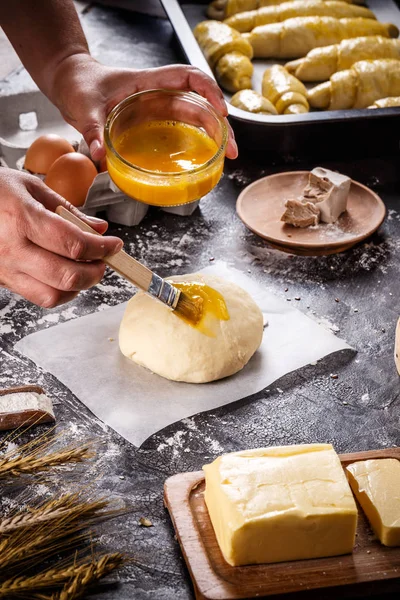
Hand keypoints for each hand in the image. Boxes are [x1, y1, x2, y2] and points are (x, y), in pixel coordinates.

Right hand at [0, 169, 122, 307]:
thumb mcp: (30, 187)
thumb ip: (68, 210)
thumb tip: (99, 228)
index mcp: (22, 219)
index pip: (74, 244)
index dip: (102, 248)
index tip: (115, 245)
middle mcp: (13, 249)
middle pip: (67, 276)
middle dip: (96, 272)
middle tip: (104, 260)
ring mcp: (6, 269)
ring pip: (53, 295)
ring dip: (79, 286)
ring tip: (86, 269)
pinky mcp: (3, 280)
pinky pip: (38, 297)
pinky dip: (60, 291)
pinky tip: (65, 276)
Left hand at [51, 55, 237, 160]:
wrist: (71, 84)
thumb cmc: (80, 86)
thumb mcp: (84, 105)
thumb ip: (91, 128)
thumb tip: (99, 154)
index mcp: (148, 82)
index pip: (187, 77)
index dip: (208, 91)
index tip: (220, 111)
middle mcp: (158, 95)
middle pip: (199, 103)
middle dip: (220, 124)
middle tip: (231, 149)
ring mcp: (157, 110)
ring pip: (194, 118)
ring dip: (213, 135)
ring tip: (226, 156)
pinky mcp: (152, 124)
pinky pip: (180, 131)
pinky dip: (195, 143)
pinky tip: (204, 159)